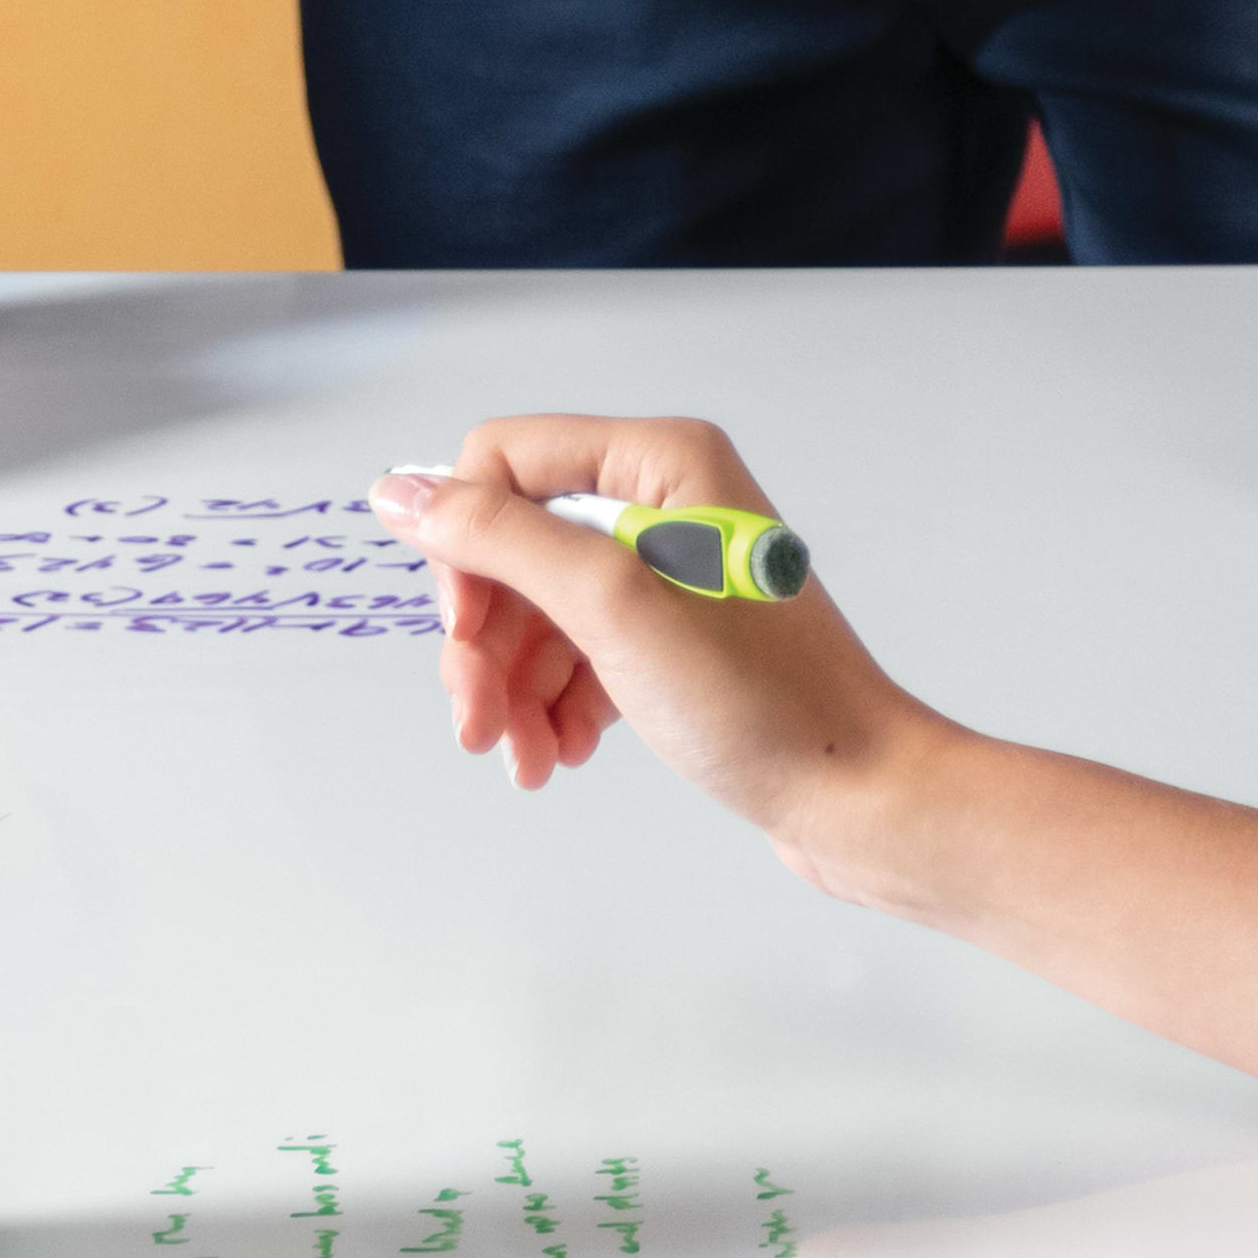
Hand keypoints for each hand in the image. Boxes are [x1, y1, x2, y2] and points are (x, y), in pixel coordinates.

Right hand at [365, 409, 903, 831]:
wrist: (856, 796)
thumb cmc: (764, 702)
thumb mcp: (611, 605)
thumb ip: (499, 540)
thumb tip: (401, 492)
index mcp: (660, 462)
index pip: (504, 461)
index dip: (466, 545)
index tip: (464, 631)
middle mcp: (667, 503)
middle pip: (515, 545)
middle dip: (485, 639)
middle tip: (476, 718)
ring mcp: (671, 574)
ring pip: (540, 611)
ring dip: (512, 687)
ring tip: (519, 756)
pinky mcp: (675, 639)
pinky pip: (580, 654)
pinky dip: (554, 704)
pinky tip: (559, 753)